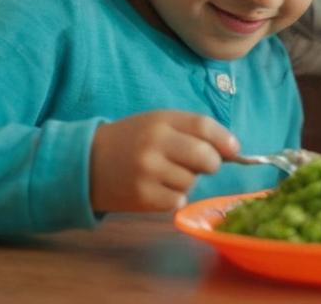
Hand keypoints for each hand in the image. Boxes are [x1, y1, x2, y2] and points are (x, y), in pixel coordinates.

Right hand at [89, 110, 239, 212]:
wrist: (86, 163)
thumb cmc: (130, 141)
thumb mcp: (156, 123)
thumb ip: (191, 130)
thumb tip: (232, 149)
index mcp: (160, 120)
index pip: (204, 126)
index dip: (224, 139)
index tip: (234, 150)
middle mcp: (155, 144)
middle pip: (205, 157)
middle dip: (212, 163)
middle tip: (203, 164)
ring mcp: (148, 172)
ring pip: (191, 180)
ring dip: (187, 179)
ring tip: (166, 173)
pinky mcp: (143, 197)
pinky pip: (178, 199)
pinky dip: (174, 196)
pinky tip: (157, 188)